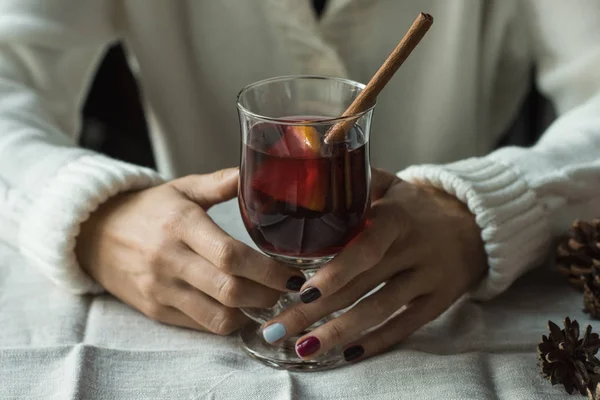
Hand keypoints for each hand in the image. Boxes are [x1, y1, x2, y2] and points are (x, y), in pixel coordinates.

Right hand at [76, 168, 305, 334]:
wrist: (93, 233)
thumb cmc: (147, 209)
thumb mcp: (182, 188)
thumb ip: (220, 183)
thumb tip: (258, 173)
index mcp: (181, 224)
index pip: (231, 255)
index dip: (269, 270)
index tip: (293, 274)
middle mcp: (169, 260)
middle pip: (230, 290)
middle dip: (268, 295)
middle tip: (287, 290)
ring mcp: (160, 289)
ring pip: (218, 316)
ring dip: (250, 313)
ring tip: (267, 300)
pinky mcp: (154, 310)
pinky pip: (200, 325)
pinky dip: (226, 322)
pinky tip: (240, 309)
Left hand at [262, 168, 487, 360]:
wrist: (472, 224)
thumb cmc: (415, 205)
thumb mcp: (391, 184)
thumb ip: (356, 181)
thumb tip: (306, 177)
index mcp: (397, 217)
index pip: (366, 248)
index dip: (336, 273)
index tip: (302, 292)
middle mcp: (414, 249)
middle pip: (360, 287)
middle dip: (315, 311)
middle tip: (277, 330)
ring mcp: (428, 279)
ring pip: (379, 311)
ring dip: (338, 333)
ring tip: (303, 348)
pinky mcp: (437, 302)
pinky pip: (404, 327)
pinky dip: (375, 342)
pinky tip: (345, 354)